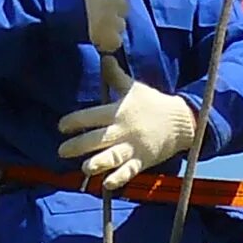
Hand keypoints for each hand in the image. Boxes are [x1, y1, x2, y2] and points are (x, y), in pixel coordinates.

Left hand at [57, 82, 199, 191]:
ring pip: (113, 157)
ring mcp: (133, 147)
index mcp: (119, 111)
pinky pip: (129, 171)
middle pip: (98, 139)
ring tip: (85, 168)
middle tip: (62, 151)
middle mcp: (124, 130)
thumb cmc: (153, 103)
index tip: (61, 126)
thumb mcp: (134, 87)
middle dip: (78, 145)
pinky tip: (106, 184)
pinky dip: (119, 178)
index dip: (75, 120)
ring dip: (98, 163)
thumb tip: (104, 57)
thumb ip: (116, 76)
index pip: (92, 116)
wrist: (181, 121)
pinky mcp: (142, 160)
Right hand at [78, 0, 133, 55]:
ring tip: (91, 24)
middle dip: (113, 9)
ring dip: (110, 25)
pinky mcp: (109, 37)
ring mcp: (114, 20)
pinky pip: (115, 42)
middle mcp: (117, 0)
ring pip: (120, 24)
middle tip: (95, 11)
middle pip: (124, 6)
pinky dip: (107, 42)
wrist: (48, 6)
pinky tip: (94, 37)